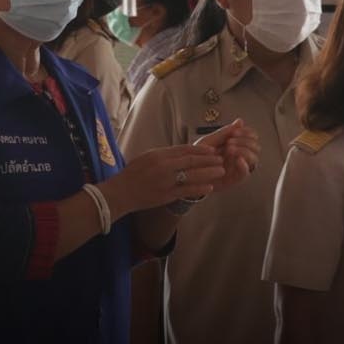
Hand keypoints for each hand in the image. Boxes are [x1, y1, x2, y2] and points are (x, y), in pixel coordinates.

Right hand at [102, 144, 227, 216]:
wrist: (121, 192)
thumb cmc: (133, 173)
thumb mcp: (147, 157)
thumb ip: (165, 154)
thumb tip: (182, 151)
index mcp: (159, 154)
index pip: (184, 149)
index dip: (201, 149)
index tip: (212, 149)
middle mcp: (164, 166)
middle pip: (191, 160)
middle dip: (209, 159)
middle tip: (221, 158)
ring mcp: (166, 181)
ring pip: (192, 175)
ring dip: (209, 172)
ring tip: (221, 171)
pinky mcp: (166, 194)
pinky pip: (187, 191)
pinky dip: (199, 189)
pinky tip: (209, 187)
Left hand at [194, 119, 259, 193]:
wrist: (188, 171)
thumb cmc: (199, 156)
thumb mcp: (210, 140)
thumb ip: (225, 132)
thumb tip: (240, 121)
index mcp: (236, 145)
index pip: (252, 137)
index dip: (248, 133)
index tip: (235, 131)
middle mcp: (240, 155)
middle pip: (256, 147)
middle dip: (245, 141)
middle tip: (230, 141)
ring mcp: (238, 167)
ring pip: (254, 159)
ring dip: (244, 150)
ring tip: (229, 149)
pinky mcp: (234, 179)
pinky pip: (246, 173)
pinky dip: (244, 165)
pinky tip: (237, 160)